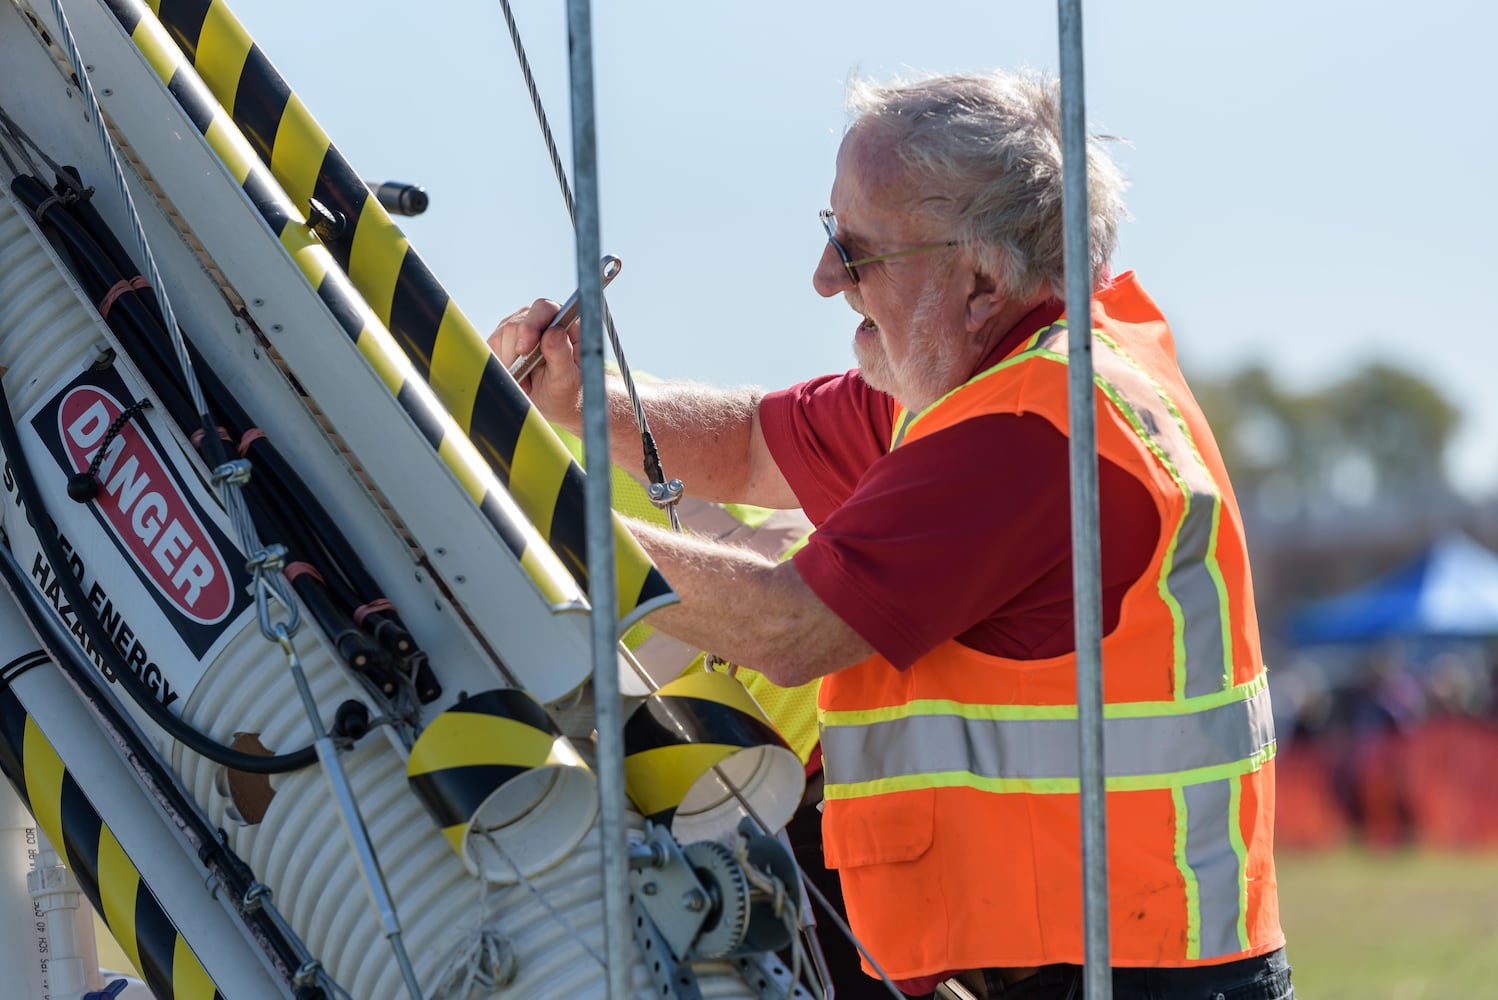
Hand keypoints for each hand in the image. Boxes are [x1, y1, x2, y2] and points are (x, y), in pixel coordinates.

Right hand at [488, 298, 581, 426]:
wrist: (551, 407)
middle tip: (525, 377)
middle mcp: (542, 320)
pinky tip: (516, 378)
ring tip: (527, 382)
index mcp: (565, 324)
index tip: (523, 350)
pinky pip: (491, 346)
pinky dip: (500, 365)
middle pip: (517, 323)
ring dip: (510, 363)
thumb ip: (562, 354)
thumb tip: (553, 332)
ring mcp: (521, 327)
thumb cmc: (566, 393)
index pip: (545, 309)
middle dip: (517, 352)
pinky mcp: (503, 339)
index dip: (531, 326)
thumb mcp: (567, 379)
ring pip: (502, 334)